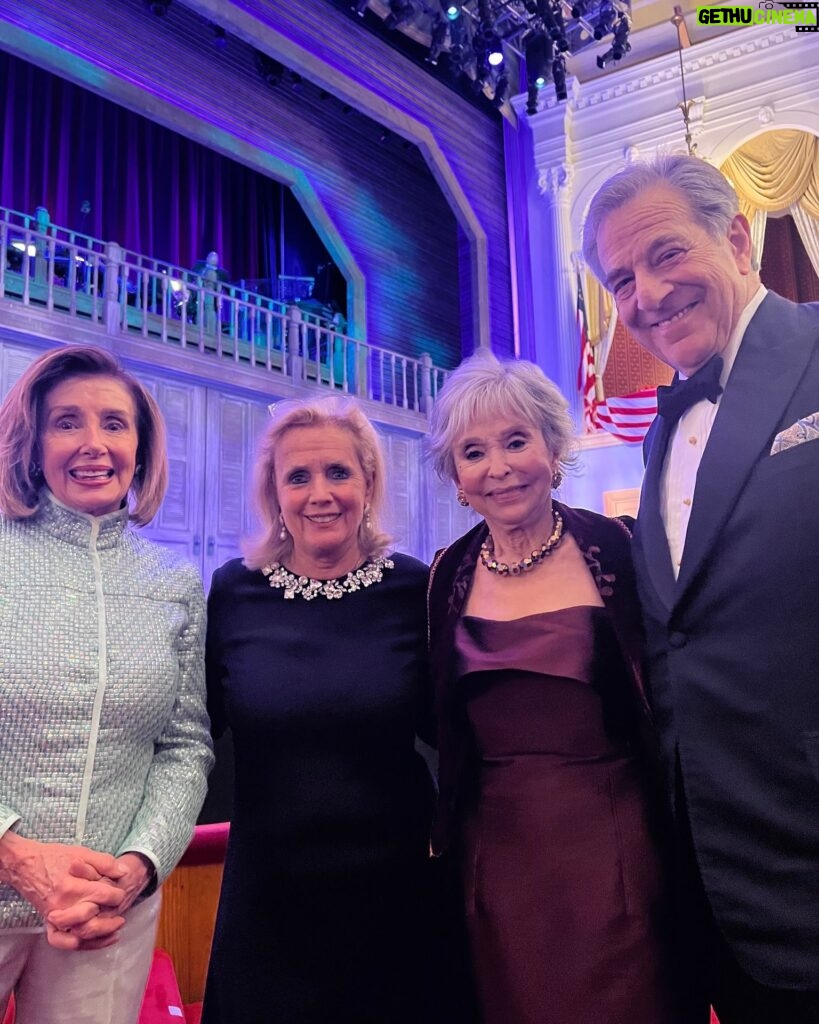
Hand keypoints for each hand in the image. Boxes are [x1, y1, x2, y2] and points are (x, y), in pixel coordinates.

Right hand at [0, 833, 126, 949]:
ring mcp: (53, 916)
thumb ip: (105, 862)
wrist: (25, 864)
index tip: (122, 893)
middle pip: (92, 921)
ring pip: (79, 935)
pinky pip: (60, 941)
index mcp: (73, 885)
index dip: (117, 895)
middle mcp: (63, 905)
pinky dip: (76, 945)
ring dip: (100, 937)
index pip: (102, 896)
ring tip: (114, 931)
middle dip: (111, 921)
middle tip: (121, 916)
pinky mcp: (47, 922)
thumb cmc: (54, 857)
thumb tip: (124, 872)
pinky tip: (90, 941)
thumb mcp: (82, 852)